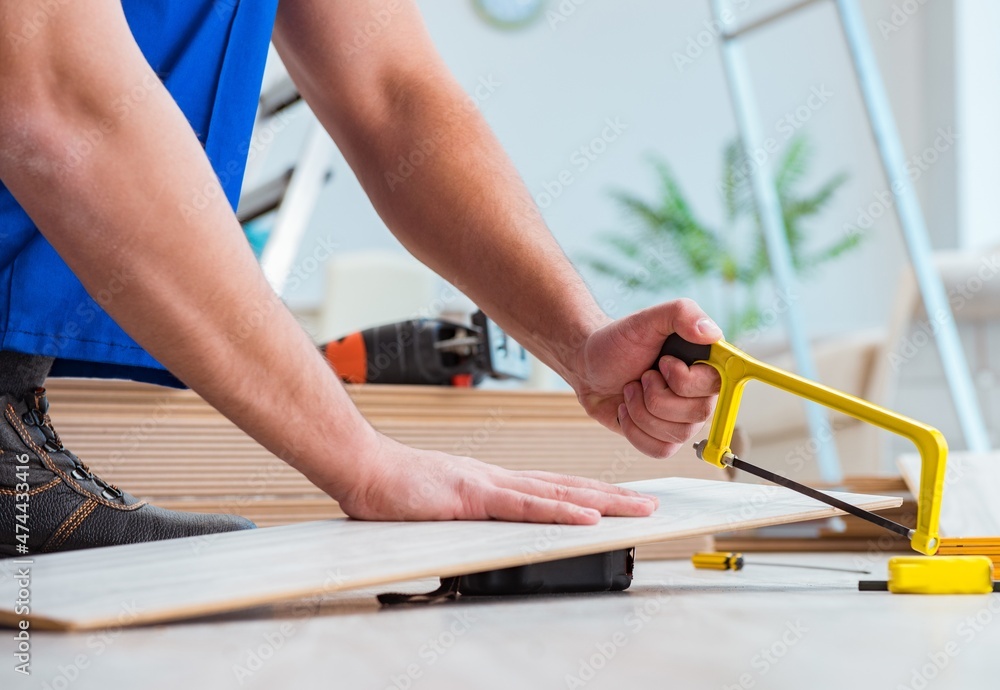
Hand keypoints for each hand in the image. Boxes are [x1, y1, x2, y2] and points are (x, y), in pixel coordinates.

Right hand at [336, 433, 657, 523]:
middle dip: (612, 495)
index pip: (551, 487)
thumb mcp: (440, 506)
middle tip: (650, 502)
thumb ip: (466, 518)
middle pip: (566, 486)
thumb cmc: (393, 488)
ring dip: (602, 500)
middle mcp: (498, 477)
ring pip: (557, 492)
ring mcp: (488, 484)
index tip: (620, 498)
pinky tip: (588, 516)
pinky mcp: (473, 496)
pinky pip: (524, 506)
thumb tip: (487, 535)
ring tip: (637, 508)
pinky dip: (559, 511)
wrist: (362, 468)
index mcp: (492, 481)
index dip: (589, 492)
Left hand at [572, 299, 722, 458]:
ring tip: (631, 390)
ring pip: (677, 435)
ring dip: (641, 411)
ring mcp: (683, 419)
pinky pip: (661, 451)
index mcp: (705, 364)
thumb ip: (682, 313)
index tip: (662, 363)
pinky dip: (635, 431)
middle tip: (642, 376)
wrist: (588, 365)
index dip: (685, 380)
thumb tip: (713, 333)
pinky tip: (626, 410)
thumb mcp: (647, 319)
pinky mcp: (663, 438)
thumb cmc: (619, 341)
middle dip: (656, 396)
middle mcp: (700, 394)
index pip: (717, 385)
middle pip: (698, 414)